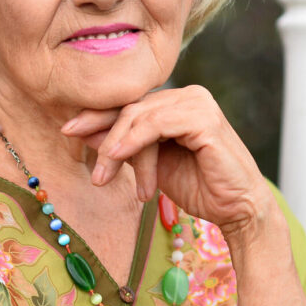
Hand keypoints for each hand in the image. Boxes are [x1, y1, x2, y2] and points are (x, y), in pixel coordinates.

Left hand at [60, 85, 274, 233]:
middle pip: (131, 107)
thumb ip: (126, 146)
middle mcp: (189, 96)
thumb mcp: (153, 165)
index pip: (131, 104)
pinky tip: (117, 156)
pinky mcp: (204, 118)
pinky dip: (133, 141)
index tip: (67, 130)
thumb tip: (84, 131)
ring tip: (103, 175)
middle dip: (102, 134)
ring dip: (115, 146)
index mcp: (178, 104)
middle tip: (83, 158)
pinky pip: (157, 124)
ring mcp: (198, 103)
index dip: (98, 115)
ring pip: (140, 115)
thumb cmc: (202, 188)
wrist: (238, 209)